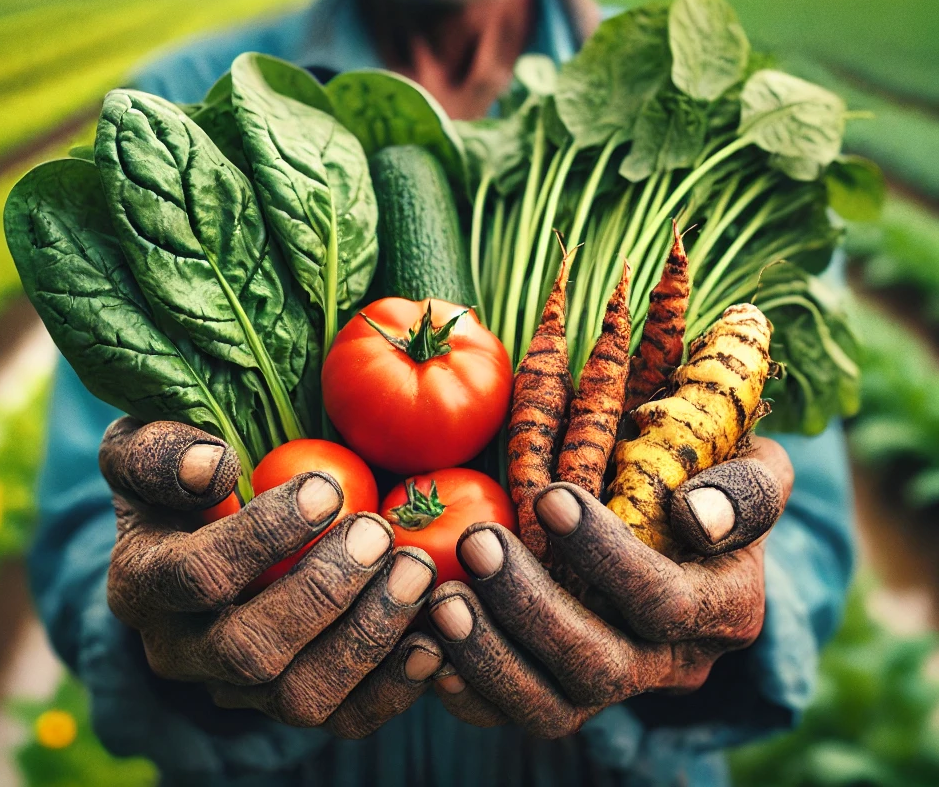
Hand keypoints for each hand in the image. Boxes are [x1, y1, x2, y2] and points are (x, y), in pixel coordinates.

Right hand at [99, 417, 442, 737]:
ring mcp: (236, 687)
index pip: (196, 577)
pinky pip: (343, 718)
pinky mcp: (289, 699)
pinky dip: (393, 686)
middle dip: (325, 592)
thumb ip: (161, 449)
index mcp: (143, 583)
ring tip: (417, 572)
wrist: (200, 530)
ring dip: (368, 636)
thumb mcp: (147, 444)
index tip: (327, 488)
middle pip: (250, 652)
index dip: (264, 537)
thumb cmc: (180, 474)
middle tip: (379, 533)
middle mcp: (181, 650)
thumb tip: (212, 468)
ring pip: (300, 697)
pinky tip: (431, 639)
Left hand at [426, 436, 792, 737]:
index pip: (664, 602)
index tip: (551, 495)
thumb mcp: (754, 467)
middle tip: (478, 543)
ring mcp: (615, 683)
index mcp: (723, 609)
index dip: (607, 556)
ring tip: (442, 599)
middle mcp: (671, 662)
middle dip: (534, 608)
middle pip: (602, 665)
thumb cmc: (712, 474)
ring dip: (492, 656)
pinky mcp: (564, 688)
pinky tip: (425, 646)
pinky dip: (468, 688)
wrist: (683, 516)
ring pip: (554, 705)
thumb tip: (696, 517)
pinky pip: (513, 712)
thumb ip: (745, 488)